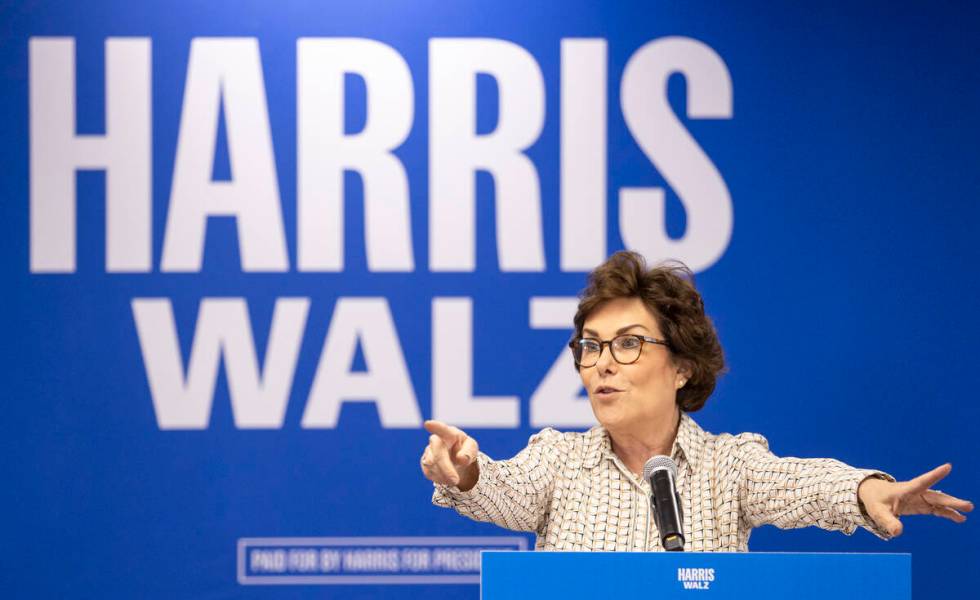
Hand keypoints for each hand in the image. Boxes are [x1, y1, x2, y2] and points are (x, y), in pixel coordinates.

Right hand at [420, 420, 479, 490]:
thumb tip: (461, 459)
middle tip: (456, 481)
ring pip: (432, 465)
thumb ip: (469, 452)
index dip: (435, 426)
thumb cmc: (464, 449)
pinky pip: (429, 473)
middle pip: (437, 453)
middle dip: (446, 468)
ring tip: (455, 479)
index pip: (442, 429)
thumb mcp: (472, 449)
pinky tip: (446, 478)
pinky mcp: (424, 463)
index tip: (427, 424)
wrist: (456, 459)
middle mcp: (436, 440)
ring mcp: (428, 451)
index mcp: (450, 433)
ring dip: (444, 475)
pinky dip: (440, 479)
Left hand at [858, 463, 972, 536]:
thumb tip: (897, 532)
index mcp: (905, 490)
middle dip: (952, 501)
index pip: (921, 482)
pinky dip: (947, 513)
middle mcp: (915, 493)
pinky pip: (937, 509)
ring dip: (953, 506)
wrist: (873, 495)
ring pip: (939, 501)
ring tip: (967, 512)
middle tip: (969, 506)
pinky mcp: (920, 505)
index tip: (948, 466)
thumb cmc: (875, 501)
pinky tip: (959, 518)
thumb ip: (887, 521)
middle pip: (936, 496)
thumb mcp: (878, 512)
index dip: (934, 475)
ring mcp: (919, 499)